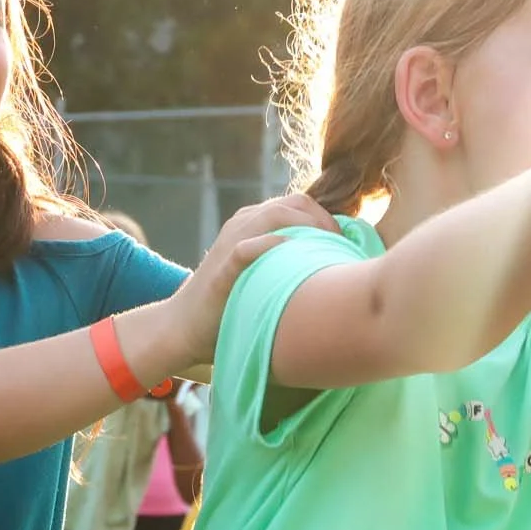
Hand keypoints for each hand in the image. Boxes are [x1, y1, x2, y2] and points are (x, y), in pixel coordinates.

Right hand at [163, 192, 337, 361]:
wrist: (184, 326)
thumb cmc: (231, 304)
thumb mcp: (263, 273)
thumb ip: (288, 262)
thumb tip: (333, 269)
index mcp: (253, 223)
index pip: (298, 203)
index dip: (327, 217)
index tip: (345, 243)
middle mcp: (242, 224)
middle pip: (292, 203)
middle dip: (323, 220)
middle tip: (342, 247)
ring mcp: (230, 243)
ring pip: (273, 215)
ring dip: (306, 227)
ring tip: (327, 248)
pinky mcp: (221, 268)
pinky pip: (247, 248)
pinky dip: (272, 247)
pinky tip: (292, 257)